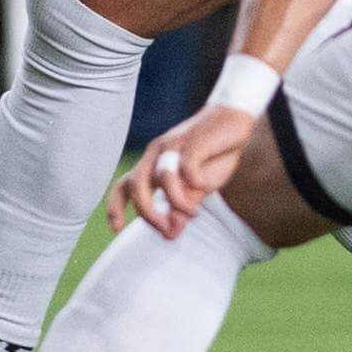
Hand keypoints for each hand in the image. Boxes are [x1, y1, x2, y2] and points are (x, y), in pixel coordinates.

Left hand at [108, 102, 257, 238]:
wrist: (236, 118)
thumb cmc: (216, 154)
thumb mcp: (199, 186)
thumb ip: (183, 207)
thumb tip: (171, 233)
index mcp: (152, 164)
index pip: (124, 186)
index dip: (116, 208)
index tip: (117, 228)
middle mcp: (157, 153)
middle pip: (136, 185)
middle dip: (148, 212)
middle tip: (165, 229)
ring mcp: (174, 145)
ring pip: (163, 177)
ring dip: (177, 202)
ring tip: (193, 214)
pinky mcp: (194, 141)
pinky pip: (187, 168)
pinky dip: (195, 183)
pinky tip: (204, 186)